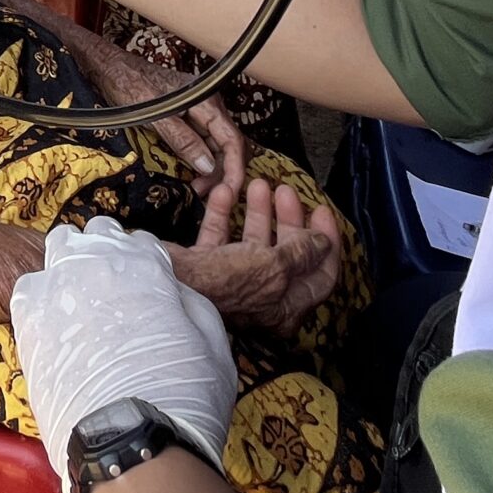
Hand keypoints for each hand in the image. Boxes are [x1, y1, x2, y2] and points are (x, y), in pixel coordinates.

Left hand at [10, 217, 237, 492]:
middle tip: (113, 292)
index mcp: (144, 263)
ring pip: (55, 252)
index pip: (139, 241)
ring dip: (68, 268)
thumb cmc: (185, 398)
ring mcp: (56, 288)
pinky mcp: (26, 322)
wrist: (130, 444)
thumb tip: (171, 290)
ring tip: (80, 304)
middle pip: (93, 235)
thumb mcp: (214, 343)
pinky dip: (40, 301)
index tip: (146, 289)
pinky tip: (55, 327)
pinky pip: (27, 291)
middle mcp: (96, 263)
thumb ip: (190, 302)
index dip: (144, 265)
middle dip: (103, 253)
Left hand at [76, 30, 249, 190]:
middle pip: (229, 146)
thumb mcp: (155, 116)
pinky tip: (191, 175)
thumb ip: (183, 140)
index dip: (234, 169)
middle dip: (223, 173)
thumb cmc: (130, 86)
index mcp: (207, 102)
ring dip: (212, 170)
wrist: (113, 68)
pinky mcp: (190, 117)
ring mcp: (200, 112)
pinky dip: (201, 161)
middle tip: (204, 193)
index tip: (229, 191)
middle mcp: (210, 106)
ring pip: (217, 146)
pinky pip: (203, 142)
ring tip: (196, 188)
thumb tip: (208, 166)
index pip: (233, 141)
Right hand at [170, 176, 340, 335]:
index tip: (321, 210)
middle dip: (289, 220)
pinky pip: (220, 237)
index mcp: (284, 308)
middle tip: (286, 191)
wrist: (166, 285)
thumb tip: (322, 242)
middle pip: (286, 255)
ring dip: (258, 212)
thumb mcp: (273, 266)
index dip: (326, 243)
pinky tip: (225, 191)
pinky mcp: (205, 266)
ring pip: (253, 242)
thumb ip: (302, 253)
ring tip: (259, 184)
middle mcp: (261, 298)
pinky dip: (224, 213)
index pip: (319, 276)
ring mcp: (232, 281)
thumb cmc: (224, 283)